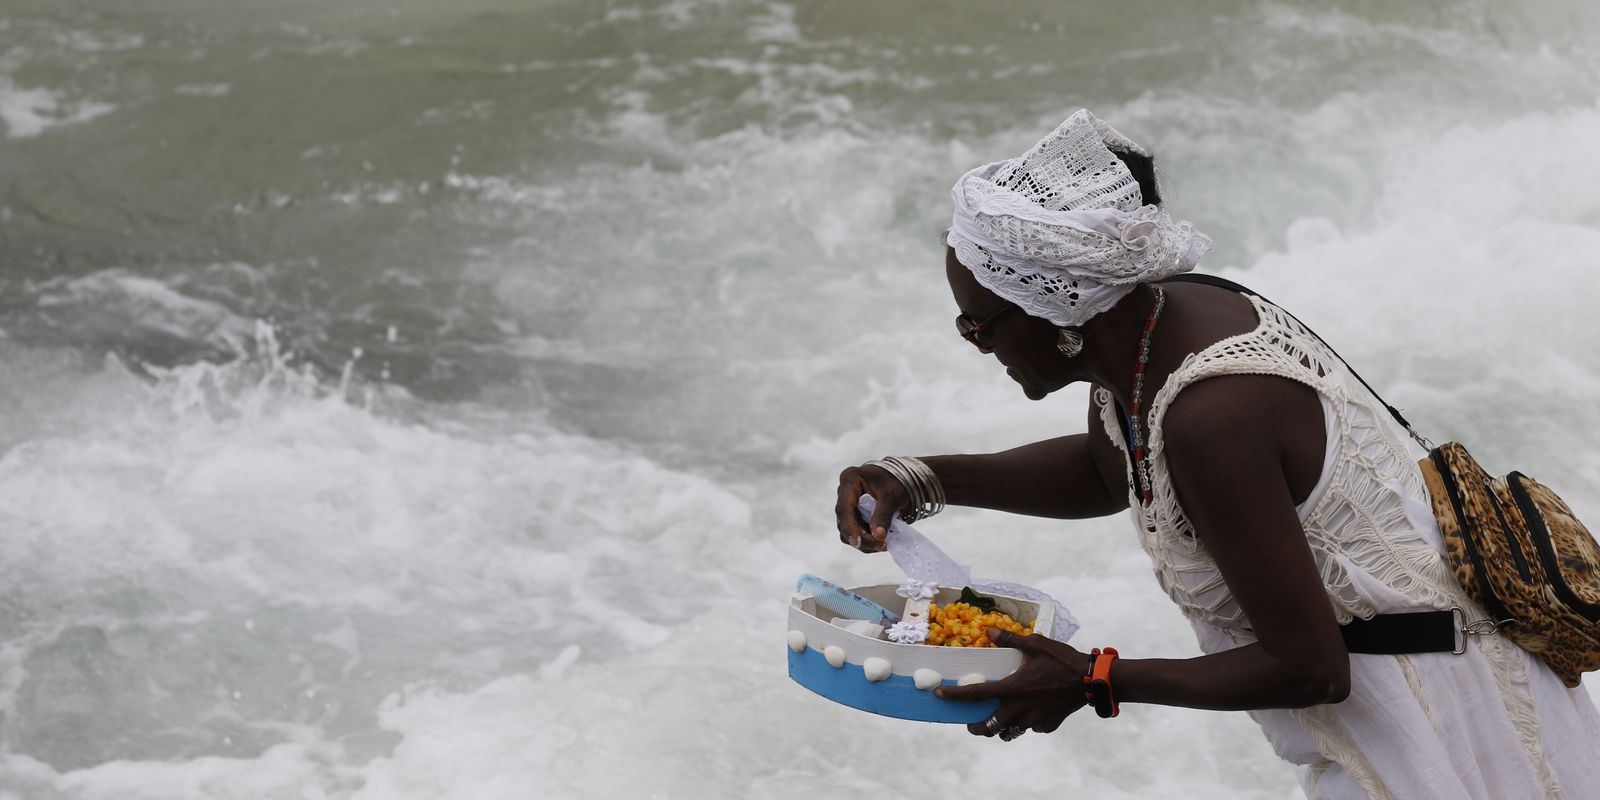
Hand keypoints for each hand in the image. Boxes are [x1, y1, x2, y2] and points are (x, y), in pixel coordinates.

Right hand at [834, 463, 909, 552]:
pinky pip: (858, 532)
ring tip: (884, 544)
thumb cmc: (897, 480)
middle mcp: (845, 494)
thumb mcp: (892, 496)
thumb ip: (883, 515)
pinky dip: (869, 539)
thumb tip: (878, 536)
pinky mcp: (856, 516)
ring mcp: (850, 506)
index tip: (857, 542)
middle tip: (881, 545)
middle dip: (861, 537)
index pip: (844, 509)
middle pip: (845, 522)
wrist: (905, 479)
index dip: (849, 528)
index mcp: (850, 481)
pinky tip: (882, 541)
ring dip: (865, 541)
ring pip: (850, 531)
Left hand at [936, 627, 1091, 735]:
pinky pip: (1030, 728)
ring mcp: (1033, 720)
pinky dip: (1026, 722)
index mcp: (1012, 688)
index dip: (954, 696)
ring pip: (1008, 732)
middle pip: (988, 727)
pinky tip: (1031, 711)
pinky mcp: (1047, 726)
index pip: (975, 695)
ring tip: (1000, 717)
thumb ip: (1009, 639)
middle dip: (976, 726)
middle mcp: (1018, 708)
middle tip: (972, 720)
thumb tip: (987, 629)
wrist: (1091, 680)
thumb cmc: (1061, 660)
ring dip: (1000, 726)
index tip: (939, 695)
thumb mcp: (1035, 644)